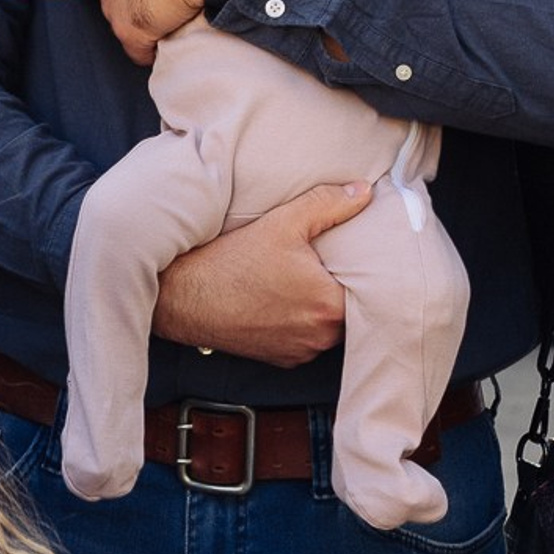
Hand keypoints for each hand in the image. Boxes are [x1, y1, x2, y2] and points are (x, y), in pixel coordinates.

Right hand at [148, 181, 369, 366]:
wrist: (183, 298)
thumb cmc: (228, 264)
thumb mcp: (281, 224)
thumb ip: (327, 205)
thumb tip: (362, 193)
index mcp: (329, 305)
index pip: (370, 288)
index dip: (365, 269)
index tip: (354, 256)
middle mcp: (320, 336)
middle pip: (351, 308)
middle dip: (341, 287)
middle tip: (327, 263)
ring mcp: (301, 351)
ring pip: (329, 326)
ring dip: (322, 307)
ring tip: (303, 281)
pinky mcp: (282, 359)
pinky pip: (307, 340)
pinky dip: (301, 322)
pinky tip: (283, 301)